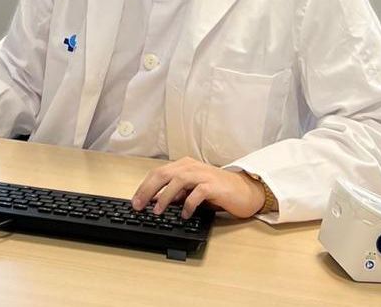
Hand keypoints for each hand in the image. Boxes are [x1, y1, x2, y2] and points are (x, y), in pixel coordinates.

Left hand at [130, 157, 265, 218]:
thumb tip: (155, 202)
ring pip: (178, 180)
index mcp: (184, 166)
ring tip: (158, 211)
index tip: (134, 202)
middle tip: (139, 206)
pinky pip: (198, 192)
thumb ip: (176, 194)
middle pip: (163, 174)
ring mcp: (203, 174)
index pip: (158, 173)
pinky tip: (184, 214)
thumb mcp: (192, 191)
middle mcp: (192, 167)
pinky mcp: (214, 185)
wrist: (245, 192)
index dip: (144, 187)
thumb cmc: (218, 191)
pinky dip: (188, 203)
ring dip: (165, 196)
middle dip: (148, 190)